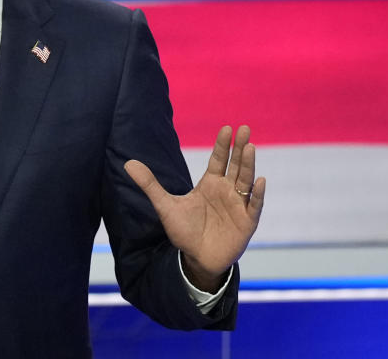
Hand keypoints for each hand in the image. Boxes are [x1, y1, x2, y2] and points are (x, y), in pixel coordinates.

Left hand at [124, 125, 264, 291]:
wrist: (196, 259)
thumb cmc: (184, 231)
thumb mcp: (165, 205)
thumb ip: (149, 184)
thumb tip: (128, 163)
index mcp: (210, 184)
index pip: (218, 160)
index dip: (223, 145)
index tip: (226, 128)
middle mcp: (226, 191)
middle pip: (235, 165)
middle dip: (240, 148)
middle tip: (245, 128)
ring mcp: (239, 205)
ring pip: (246, 180)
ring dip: (248, 165)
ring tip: (249, 147)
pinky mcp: (247, 222)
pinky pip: (255, 205)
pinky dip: (258, 194)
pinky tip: (259, 181)